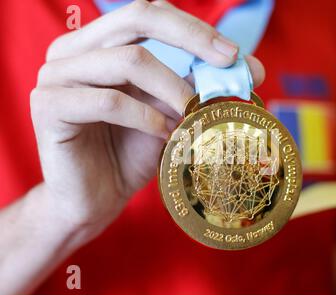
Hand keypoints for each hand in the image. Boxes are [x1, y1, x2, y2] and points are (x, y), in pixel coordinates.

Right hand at [31, 0, 264, 236]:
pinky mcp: (49, 107)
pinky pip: (109, 101)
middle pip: (136, 18)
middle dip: (190, 40)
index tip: (234, 54)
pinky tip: (165, 134)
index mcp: (99, 43)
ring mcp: (56, 76)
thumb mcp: (170, 112)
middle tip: (228, 64)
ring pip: (128, 61)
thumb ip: (197, 83)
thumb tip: (250, 67)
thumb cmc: (132, 154)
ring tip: (192, 115)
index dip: (193, 28)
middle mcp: (73, 50)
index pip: (148, 14)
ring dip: (172, 88)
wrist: (95, 198)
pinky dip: (146, 117)